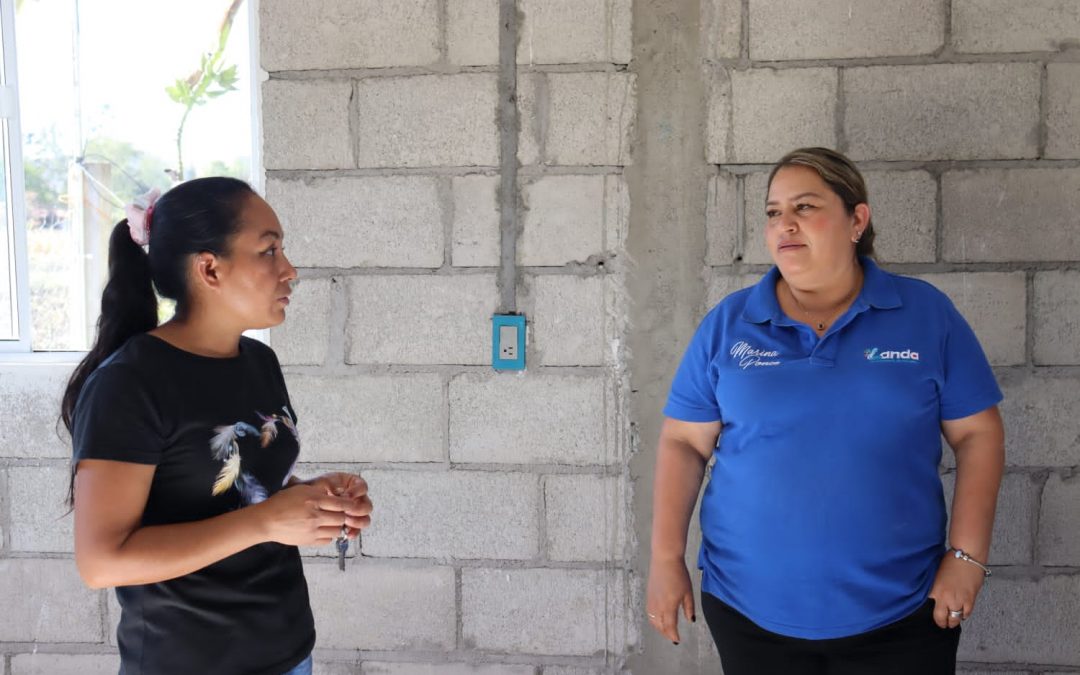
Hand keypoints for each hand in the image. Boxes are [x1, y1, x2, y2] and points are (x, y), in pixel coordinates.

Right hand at [255, 483, 370, 546]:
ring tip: (331, 522)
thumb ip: (319, 491)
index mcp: (314, 500)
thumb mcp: (300, 489)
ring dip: (337, 526)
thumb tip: (336, 492)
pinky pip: (327, 540)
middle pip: (341, 518)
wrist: (266, 521)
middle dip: (344, 516)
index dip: (350, 505)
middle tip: (341, 514)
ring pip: (336, 531)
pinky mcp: (309, 541)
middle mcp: (315, 515)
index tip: (353, 505)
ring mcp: (312, 530)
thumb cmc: (281, 502)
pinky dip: (329, 536)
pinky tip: (323, 530)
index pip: (341, 503)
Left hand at [302, 472, 372, 537]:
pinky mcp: (350, 524)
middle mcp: (357, 499)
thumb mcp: (323, 484)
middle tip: (347, 512)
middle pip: (367, 506)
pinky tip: (348, 534)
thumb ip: (333, 487)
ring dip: (357, 522)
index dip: (356, 492)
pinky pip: (357, 529)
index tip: (347, 495)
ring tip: (347, 522)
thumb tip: (343, 495)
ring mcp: (354, 512)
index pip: (363, 488)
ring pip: (364, 519)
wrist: (304, 503)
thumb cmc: (314, 490)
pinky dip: (353, 532)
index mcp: (353, 485)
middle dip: (358, 510)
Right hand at [646, 556, 695, 643]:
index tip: (677, 640)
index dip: (673, 635)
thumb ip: (689, 608)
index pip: (670, 626)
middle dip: (666, 633)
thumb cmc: (679, 574)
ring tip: (666, 630)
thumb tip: (691, 620)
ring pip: (653, 621)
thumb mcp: (688, 592)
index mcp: (669, 606)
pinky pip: (649, 613)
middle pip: (660, 626)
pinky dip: (654, 620)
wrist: (665, 559)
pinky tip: (659, 619)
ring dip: (659, 628)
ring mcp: (651, 601)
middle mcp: (658, 606)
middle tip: (672, 637)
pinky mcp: (648, 595)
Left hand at [928, 553, 985, 627]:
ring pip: (956, 618)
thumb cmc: (951, 560)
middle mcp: (945, 597)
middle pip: (942, 618)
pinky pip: (967, 613)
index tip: (935, 618)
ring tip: (953, 621)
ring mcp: (959, 600)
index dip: (934, 615)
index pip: (931, 609)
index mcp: (935, 590)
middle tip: (944, 624)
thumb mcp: (936, 574)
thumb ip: (935, 587)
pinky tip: (962, 614)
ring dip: (954, 621)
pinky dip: (964, 615)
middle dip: (943, 623)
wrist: (968, 556)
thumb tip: (935, 594)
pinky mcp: (970, 599)